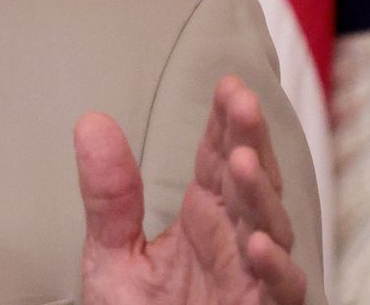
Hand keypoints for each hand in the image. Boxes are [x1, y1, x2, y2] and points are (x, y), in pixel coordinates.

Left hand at [74, 76, 304, 303]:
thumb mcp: (113, 254)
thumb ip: (108, 195)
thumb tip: (91, 122)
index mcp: (204, 219)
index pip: (218, 161)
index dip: (225, 124)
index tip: (226, 86)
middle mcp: (235, 242)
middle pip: (250, 183)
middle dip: (249, 140)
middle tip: (241, 101)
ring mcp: (252, 279)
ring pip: (270, 229)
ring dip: (260, 196)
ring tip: (242, 159)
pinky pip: (278, 291)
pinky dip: (273, 268)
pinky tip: (255, 243)